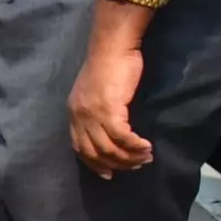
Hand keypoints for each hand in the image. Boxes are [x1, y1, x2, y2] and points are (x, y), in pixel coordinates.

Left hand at [69, 22, 152, 173]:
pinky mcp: (109, 109)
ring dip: (130, 157)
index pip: (80, 147)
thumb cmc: (108, 65)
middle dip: (117, 164)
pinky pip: (122, 137)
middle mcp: (79, 117)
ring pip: (110, 148)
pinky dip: (134, 145)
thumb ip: (98, 110)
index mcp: (74, 113)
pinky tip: (146, 146)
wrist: (112, 46)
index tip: (108, 174)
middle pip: (95, 152)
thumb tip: (111, 129)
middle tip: (136, 166)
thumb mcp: (96, 92)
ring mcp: (92, 114)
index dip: (94, 164)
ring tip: (145, 157)